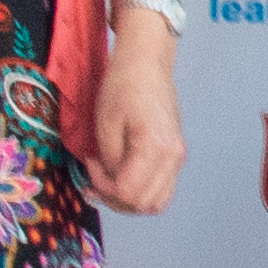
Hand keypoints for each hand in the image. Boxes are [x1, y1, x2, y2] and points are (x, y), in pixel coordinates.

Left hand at [80, 18, 185, 211]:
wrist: (147, 64)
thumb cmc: (123, 86)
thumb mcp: (105, 124)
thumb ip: (110, 161)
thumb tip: (112, 181)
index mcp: (155, 147)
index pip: (128, 192)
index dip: (103, 188)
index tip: (89, 167)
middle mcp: (173, 157)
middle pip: (145, 204)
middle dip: (115, 200)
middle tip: (94, 182)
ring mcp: (178, 157)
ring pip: (157, 202)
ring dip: (130, 201)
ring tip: (108, 185)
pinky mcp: (176, 154)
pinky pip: (161, 188)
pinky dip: (141, 191)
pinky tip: (123, 176)